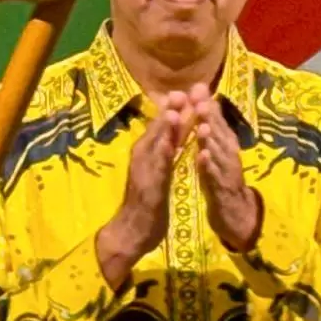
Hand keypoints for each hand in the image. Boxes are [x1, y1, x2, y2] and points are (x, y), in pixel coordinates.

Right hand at [95, 89, 193, 289]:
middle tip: (183, 90)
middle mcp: (143, 156)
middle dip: (171, 110)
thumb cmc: (147, 200)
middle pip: (159, 130)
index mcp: (148, 151)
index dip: (175, 107)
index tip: (187, 90)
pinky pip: (157, 169)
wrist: (133, 231)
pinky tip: (170, 146)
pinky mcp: (147, 187)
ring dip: (165, 128)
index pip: (163, 125)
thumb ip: (166, 149)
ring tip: (175, 110)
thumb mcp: (159, 170)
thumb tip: (177, 130)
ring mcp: (144, 171)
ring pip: (156, 146)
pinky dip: (163, 156)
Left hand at [186, 97, 263, 252]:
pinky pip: (215, 176)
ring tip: (202, 127)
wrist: (234, 211)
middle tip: (200, 100)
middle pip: (219, 132)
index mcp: (225, 142)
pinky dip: (209, 166)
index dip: (207, 104)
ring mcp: (227, 170)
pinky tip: (201, 157)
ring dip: (210, 139)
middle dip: (209, 116)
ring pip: (218, 152)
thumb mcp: (217, 150)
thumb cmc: (221, 176)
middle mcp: (229, 153)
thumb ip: (212, 129)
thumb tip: (205, 103)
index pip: (216, 120)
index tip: (197, 87)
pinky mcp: (223, 188)